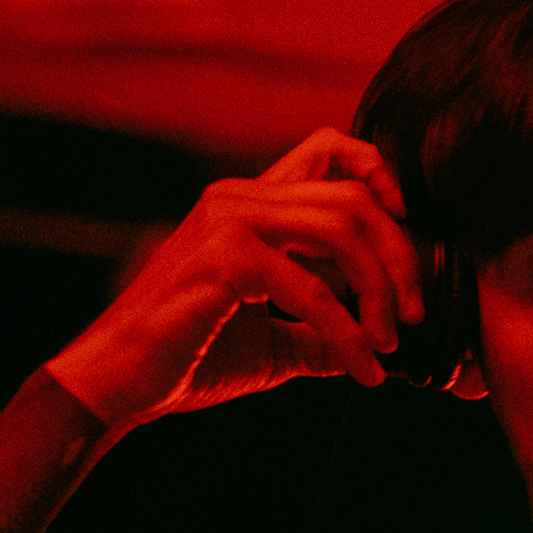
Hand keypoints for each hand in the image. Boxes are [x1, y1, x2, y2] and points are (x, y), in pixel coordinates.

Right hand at [41, 128, 427, 429]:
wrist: (118, 382)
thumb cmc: (186, 360)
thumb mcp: (271, 342)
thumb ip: (318, 334)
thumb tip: (367, 349)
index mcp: (250, 204)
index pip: (330, 150)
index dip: (381, 176)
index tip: (408, 237)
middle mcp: (241, 198)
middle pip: (353, 193)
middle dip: (400, 253)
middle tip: (414, 312)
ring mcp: (231, 221)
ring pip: (342, 225)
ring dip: (380, 288)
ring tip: (387, 341)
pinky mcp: (224, 259)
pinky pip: (311, 288)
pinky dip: (347, 332)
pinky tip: (361, 369)